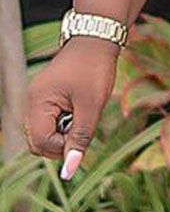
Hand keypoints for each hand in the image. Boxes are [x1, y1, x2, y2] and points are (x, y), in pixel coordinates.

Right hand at [22, 36, 119, 179]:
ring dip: (62, 134)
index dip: (62, 148)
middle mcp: (31, 102)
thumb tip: (69, 171)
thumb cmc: (95, 69)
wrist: (96, 39)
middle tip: (83, 128)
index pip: (40, 143)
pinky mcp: (45, 98)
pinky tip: (78, 113)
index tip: (83, 136)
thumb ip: (80, 139)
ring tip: (81, 117)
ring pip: (43, 134)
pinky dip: (63, 124)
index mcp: (38, 102)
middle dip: (60, 144)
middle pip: (37, 142)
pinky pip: (48, 122)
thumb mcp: (92, 106)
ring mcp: (37, 99)